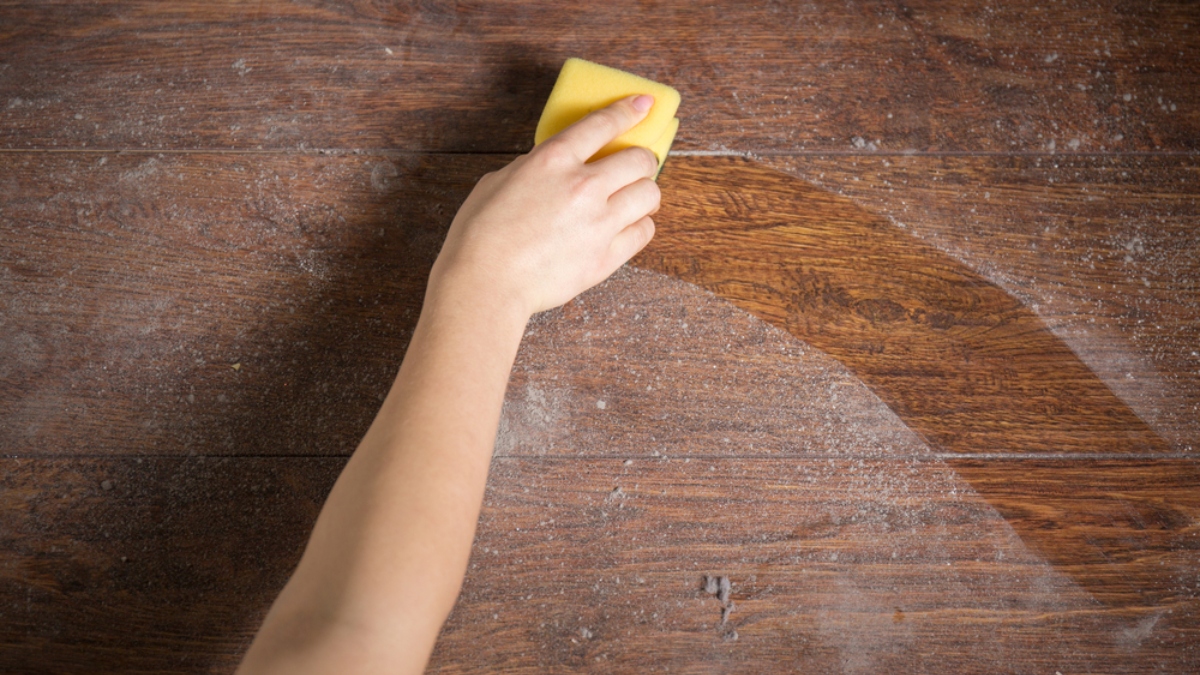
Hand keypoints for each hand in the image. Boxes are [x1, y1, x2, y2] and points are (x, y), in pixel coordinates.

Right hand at [429, 94, 661, 316]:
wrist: (486, 283)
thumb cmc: (480, 236)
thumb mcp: (498, 182)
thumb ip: (533, 168)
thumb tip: (552, 168)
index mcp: (552, 160)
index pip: (603, 124)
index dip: (629, 110)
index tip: (644, 104)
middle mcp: (583, 186)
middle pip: (639, 159)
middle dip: (641, 160)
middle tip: (634, 168)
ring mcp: (599, 223)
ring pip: (650, 195)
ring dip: (644, 194)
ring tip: (633, 200)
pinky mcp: (606, 257)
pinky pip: (644, 232)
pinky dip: (640, 226)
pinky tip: (627, 227)